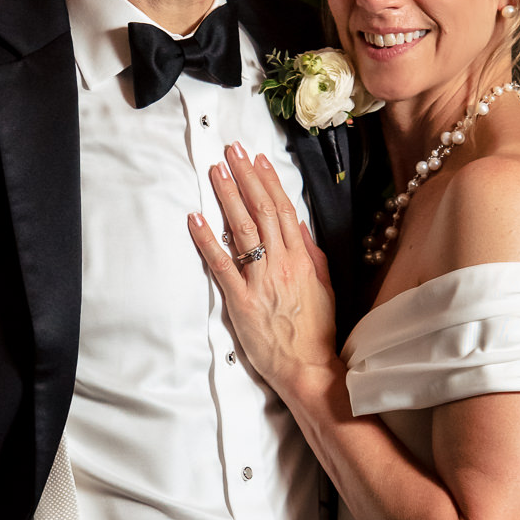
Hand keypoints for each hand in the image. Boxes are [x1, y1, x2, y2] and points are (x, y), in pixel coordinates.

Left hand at [188, 143, 337, 394]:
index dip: (268, 182)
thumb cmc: (315, 331)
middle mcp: (282, 264)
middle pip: (262, 211)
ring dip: (227, 198)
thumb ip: (312, 255)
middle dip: (245, 178)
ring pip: (243, 230)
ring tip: (215, 172)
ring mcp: (261, 281)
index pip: (284, 211)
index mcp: (303, 259)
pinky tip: (196, 219)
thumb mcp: (324, 288)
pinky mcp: (241, 301)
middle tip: (231, 152)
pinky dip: (207, 240)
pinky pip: (222, 265)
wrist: (307, 368)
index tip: (256, 160)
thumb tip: (300, 227)